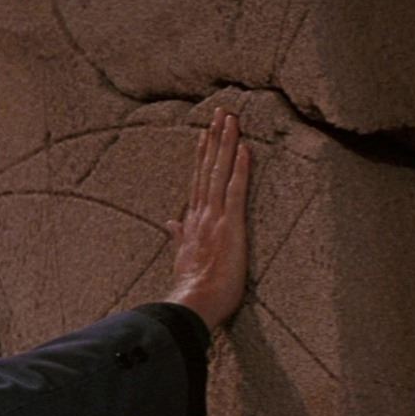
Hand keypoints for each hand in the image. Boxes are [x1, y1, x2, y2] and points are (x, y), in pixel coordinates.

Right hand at [163, 107, 250, 332]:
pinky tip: (244, 148)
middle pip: (208, 169)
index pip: (199, 181)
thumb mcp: (182, 257)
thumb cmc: (192, 287)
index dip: (202, 156)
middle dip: (214, 139)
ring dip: (225, 144)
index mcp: (193, 222)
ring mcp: (215, 218)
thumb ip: (177, 236)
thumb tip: (170, 222)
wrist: (193, 303)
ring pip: (220, 173)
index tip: (204, 134)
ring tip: (230, 120)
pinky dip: (239, 169)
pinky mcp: (230, 226)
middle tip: (220, 112)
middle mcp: (202, 214)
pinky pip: (236, 191)